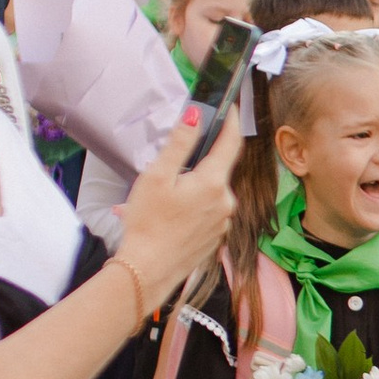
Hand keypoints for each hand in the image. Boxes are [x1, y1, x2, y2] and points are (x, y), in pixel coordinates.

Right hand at [113, 108, 245, 310]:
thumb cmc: (148, 225)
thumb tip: (195, 116)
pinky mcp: (215, 238)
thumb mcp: (156, 176)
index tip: (227, 106)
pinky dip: (190, 208)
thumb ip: (179, 144)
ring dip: (190, 188)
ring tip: (160, 197)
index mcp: (214, 183)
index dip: (229, 121)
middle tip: (170, 164)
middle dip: (197, 162)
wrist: (147, 271)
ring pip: (209, 192)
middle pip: (217, 168)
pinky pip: (206, 212)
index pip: (231, 142)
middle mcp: (226, 202)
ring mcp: (222, 222)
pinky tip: (167, 215)